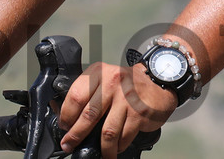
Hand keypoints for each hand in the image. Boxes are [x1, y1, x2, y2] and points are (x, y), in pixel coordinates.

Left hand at [58, 60, 175, 157]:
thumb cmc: (128, 83)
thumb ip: (89, 94)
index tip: (65, 126)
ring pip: (106, 132)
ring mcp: (126, 98)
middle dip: (76, 135)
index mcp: (99, 73)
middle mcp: (112, 82)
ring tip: (99, 153)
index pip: (75, 96)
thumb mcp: (105, 79)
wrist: (158, 80)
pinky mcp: (139, 113)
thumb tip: (68, 118)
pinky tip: (117, 147)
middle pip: (88, 115)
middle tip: (70, 145)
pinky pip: (123, 137)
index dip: (66, 115)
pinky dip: (118, 146)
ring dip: (101, 148)